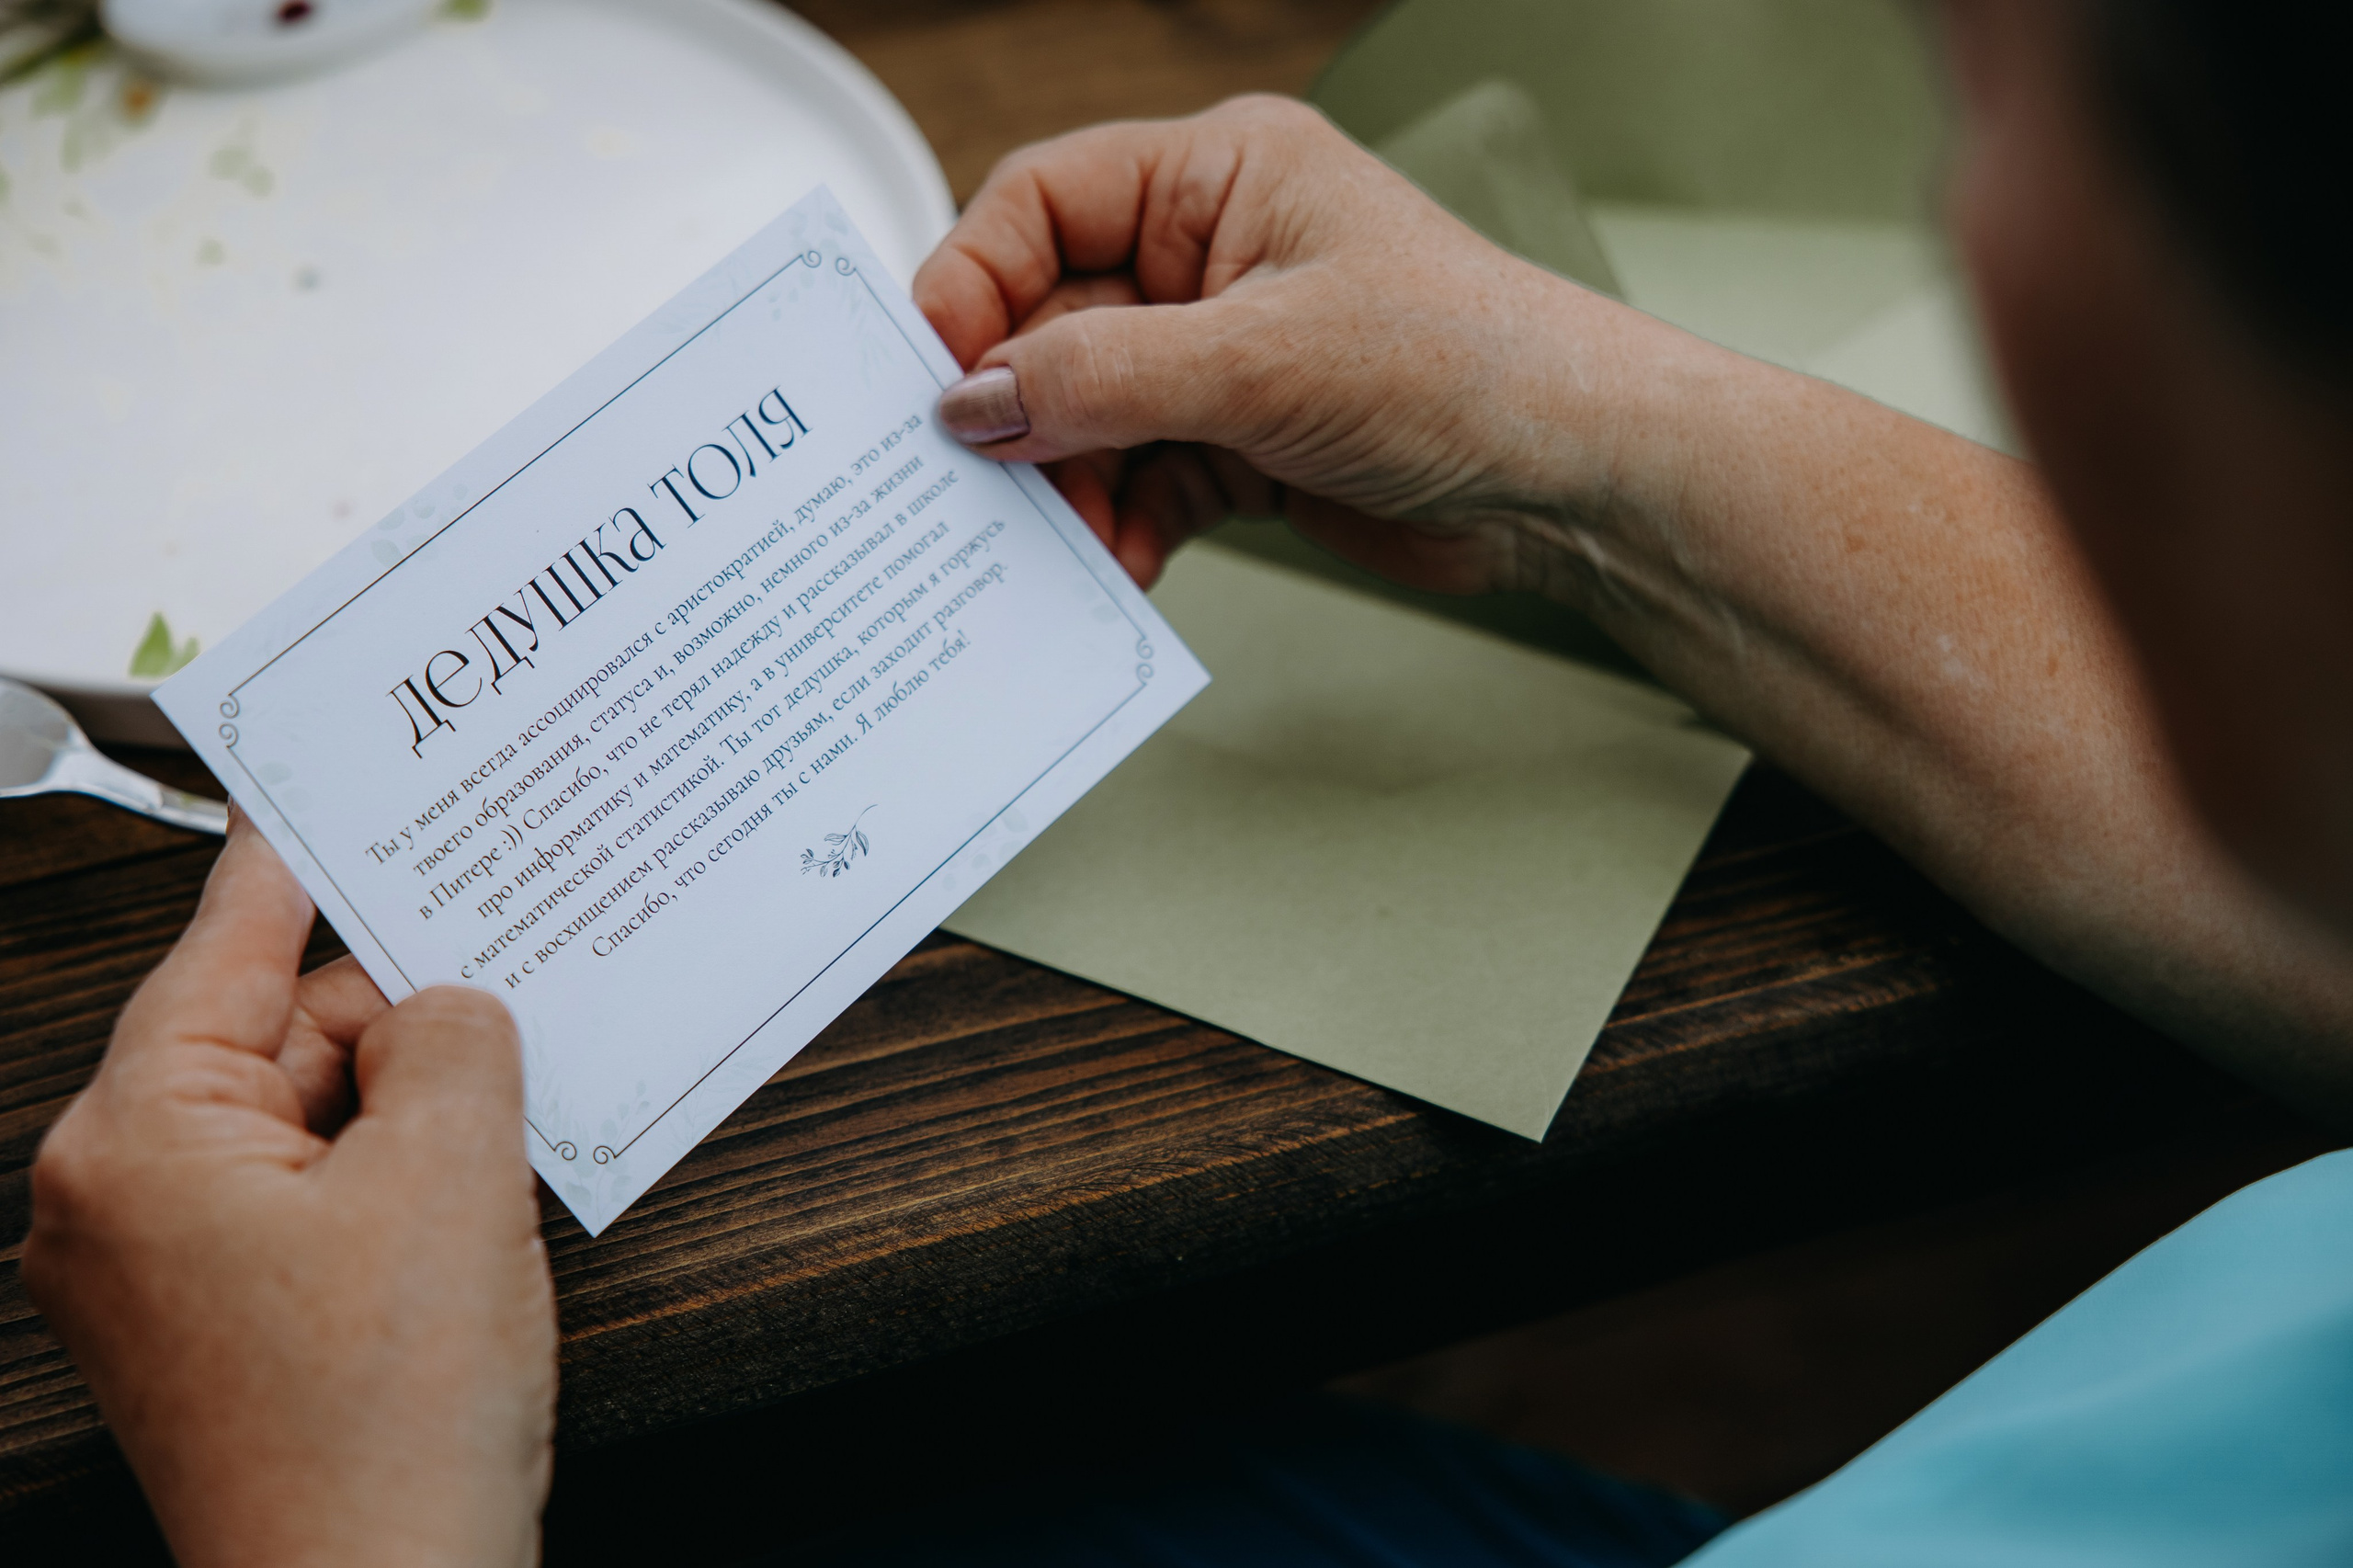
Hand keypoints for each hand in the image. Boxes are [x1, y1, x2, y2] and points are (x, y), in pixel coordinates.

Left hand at [22, 812, 555, 1567]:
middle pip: (275, 1039)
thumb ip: (450, 1040)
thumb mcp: (451, 1177)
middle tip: (500, 1010)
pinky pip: (312, 1202)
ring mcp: (163, 1274)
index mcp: (134, 1142)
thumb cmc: (380, 1429)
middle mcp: (118, 1200)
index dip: (291, 864)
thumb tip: (441, 1011)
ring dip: (408, 1121)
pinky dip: (392, 1188)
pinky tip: (465, 1212)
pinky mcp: (220, 1327)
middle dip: (393, 1029)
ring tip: (492, 1156)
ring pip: (307, 1125)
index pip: (224, 949)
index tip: (313, 789)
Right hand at [914, 94, 1646, 590]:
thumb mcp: (1261, 360)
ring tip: (1065, 543)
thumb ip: (1101, 377)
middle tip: (975, 481)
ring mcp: (1224, 354)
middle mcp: (1212, 256)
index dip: (971, 284)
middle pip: (1053, 319)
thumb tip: (972, 401)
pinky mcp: (1243, 443)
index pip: (1041, 203)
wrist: (1576, 481)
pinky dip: (1123, 524)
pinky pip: (1142, 478)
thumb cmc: (1467, 364)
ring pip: (1090, 414)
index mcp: (1217, 175)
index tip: (929, 374)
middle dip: (1018, 409)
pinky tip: (1121, 565)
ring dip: (1069, 484)